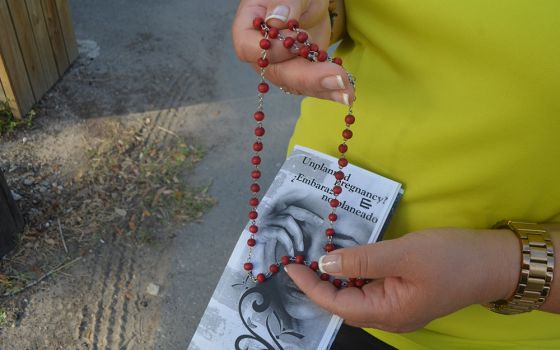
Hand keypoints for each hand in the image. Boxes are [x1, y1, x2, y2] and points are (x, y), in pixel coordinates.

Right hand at [232, 0, 354, 104]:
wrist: (306, 0)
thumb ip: (284, 2)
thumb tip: (277, 21)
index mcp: (248, 30)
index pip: (251, 49)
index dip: (274, 51)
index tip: (298, 39)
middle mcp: (262, 55)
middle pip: (279, 73)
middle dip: (309, 78)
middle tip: (337, 79)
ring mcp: (281, 67)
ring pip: (298, 84)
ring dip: (324, 88)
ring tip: (347, 92)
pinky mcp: (300, 73)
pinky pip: (312, 85)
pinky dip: (331, 89)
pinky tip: (347, 93)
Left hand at [284, 228, 519, 331]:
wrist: (495, 262)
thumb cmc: (452, 258)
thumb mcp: (404, 253)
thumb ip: (362, 259)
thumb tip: (325, 264)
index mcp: (388, 312)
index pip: (337, 304)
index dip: (311, 286)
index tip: (290, 267)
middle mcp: (390, 315)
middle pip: (343, 303)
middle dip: (318, 284)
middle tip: (299, 260)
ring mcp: (397, 305)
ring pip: (356, 295)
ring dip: (335, 277)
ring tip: (316, 256)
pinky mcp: (404, 292)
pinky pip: (370, 286)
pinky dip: (354, 272)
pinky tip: (347, 256)